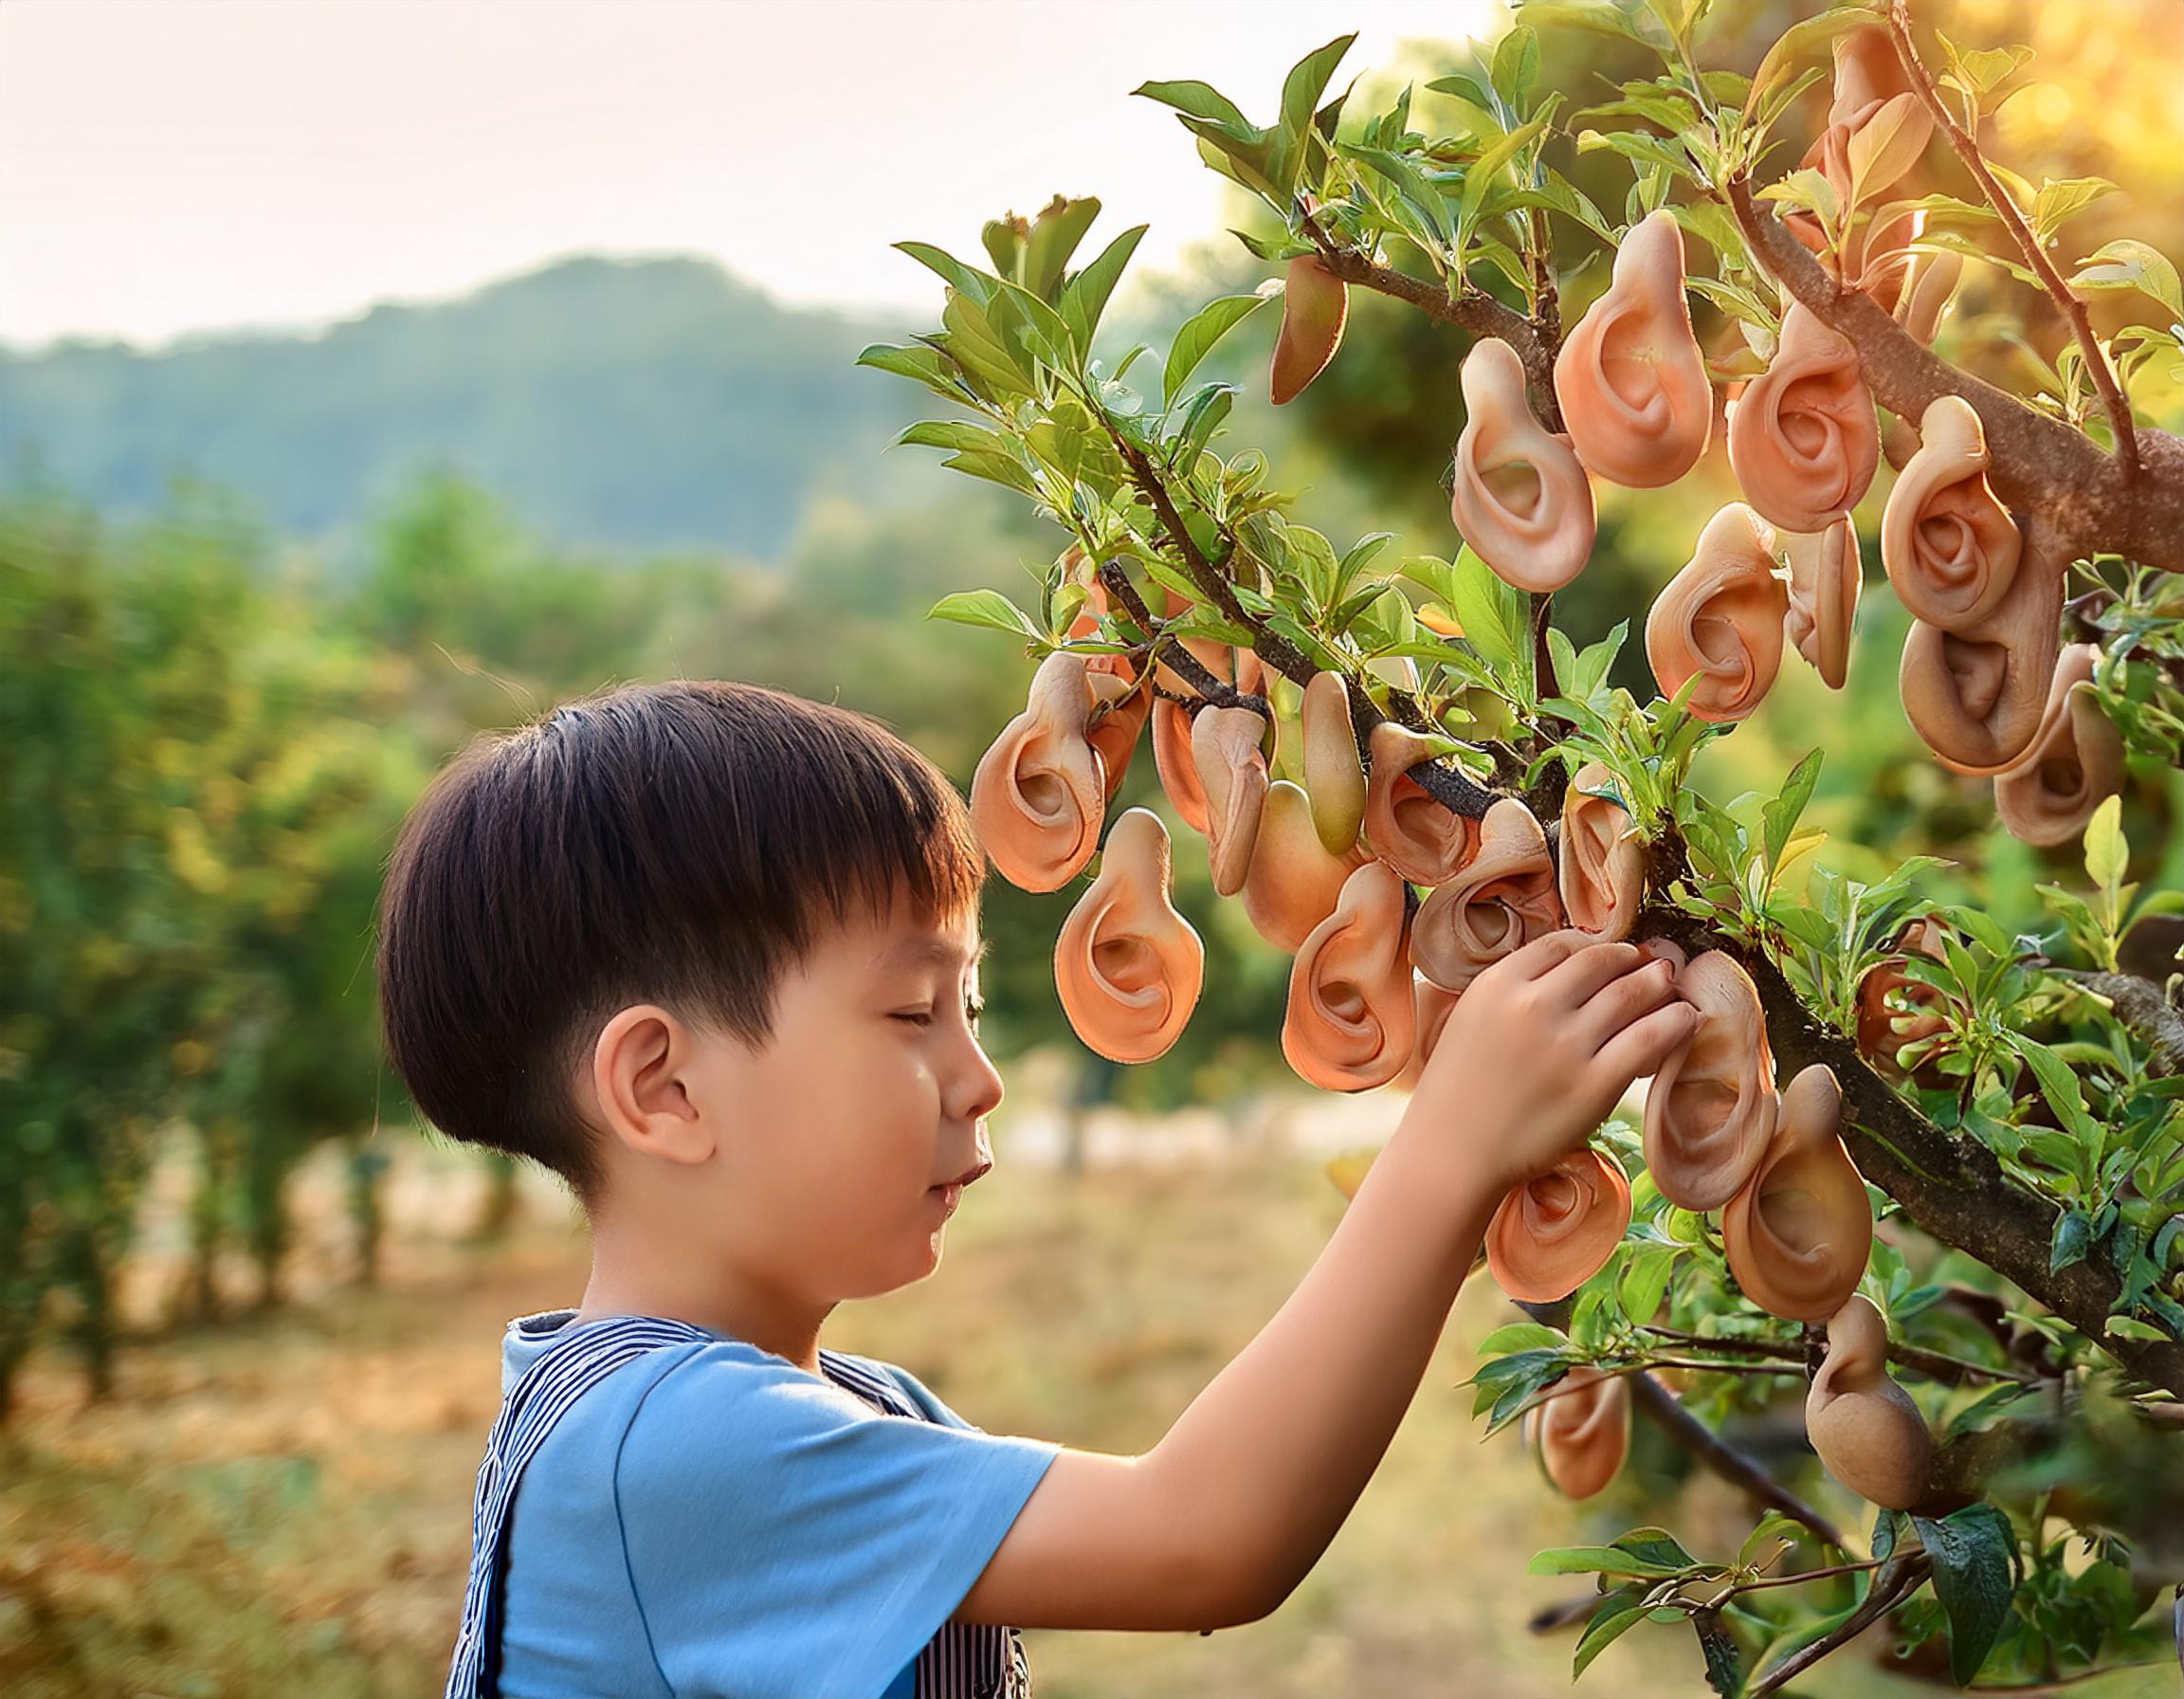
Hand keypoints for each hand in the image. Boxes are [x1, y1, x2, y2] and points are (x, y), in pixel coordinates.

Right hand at [1399, 931, 1699, 1196]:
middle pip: (1601, 961)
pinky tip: (1684, 1019)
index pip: (1561, 944)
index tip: (1609, 954)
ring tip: (1670, 984)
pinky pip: (1649, 1039)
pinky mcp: (1594, 1085)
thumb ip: (1511, 993)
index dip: (1594, 944)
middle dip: (1633, 958)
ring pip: (1631, 994)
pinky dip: (1674, 1023)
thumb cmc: (1458, 1093)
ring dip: (1659, 983)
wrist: (1452, 1155)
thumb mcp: (1469, 1020)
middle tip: (1652, 963)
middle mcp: (1533, 1005)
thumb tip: (1567, 973)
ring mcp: (1566, 1045)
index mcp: (1498, 984)